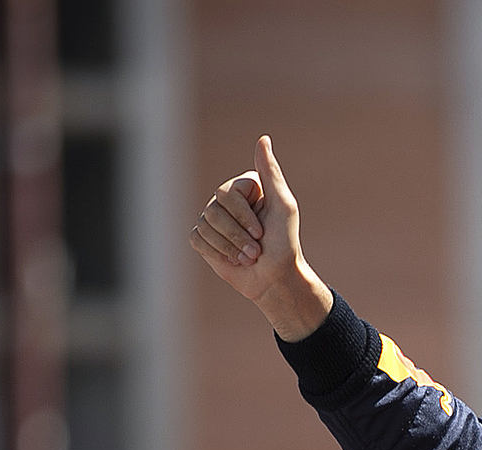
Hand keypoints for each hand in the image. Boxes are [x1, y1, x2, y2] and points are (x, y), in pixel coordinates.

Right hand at [189, 135, 332, 340]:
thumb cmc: (284, 243)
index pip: (227, 193)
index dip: (244, 216)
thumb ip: (271, 173)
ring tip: (248, 257)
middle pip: (213, 210)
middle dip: (237, 235)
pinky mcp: (204, 238)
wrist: (275, 279)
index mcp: (245, 188)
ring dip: (230, 247)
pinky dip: (217, 253)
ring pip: (205, 226)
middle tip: (257, 249)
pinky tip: (233, 260)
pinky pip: (197, 239)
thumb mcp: (284, 206)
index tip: (263, 231)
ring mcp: (213, 218)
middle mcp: (226, 200)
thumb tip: (263, 138)